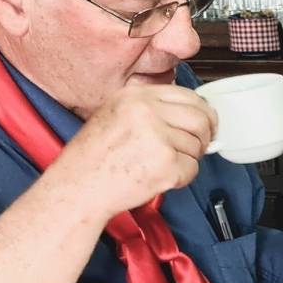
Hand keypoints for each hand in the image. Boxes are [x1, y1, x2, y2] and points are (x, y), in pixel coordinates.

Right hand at [51, 84, 216, 220]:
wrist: (77, 187)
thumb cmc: (92, 158)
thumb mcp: (115, 115)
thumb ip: (152, 110)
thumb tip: (193, 115)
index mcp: (135, 97)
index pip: (188, 95)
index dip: (202, 112)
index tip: (205, 123)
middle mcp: (147, 112)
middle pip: (201, 118)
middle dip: (204, 136)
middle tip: (195, 148)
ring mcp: (158, 137)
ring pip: (198, 145)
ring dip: (187, 159)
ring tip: (160, 165)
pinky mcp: (166, 164)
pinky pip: (192, 169)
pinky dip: (182, 177)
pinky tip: (159, 177)